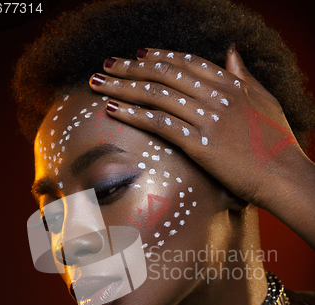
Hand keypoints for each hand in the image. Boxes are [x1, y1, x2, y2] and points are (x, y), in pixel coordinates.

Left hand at [89, 46, 299, 205]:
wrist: (284, 175)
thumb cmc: (277, 143)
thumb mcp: (264, 100)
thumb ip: (243, 75)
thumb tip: (231, 51)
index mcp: (230, 85)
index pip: (187, 61)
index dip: (160, 55)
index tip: (139, 53)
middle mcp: (215, 96)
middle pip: (165, 74)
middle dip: (131, 66)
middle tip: (107, 64)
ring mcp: (207, 119)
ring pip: (156, 95)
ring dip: (123, 86)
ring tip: (98, 82)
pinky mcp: (199, 144)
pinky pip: (159, 124)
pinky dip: (133, 114)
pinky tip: (113, 109)